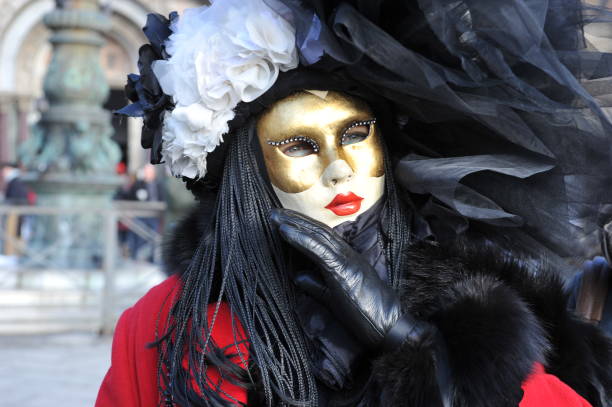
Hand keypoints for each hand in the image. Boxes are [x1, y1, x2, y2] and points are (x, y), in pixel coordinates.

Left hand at [271, 208, 416, 348]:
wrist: (387, 327)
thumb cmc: (366, 314)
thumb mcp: (333, 297)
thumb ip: (316, 285)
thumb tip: (297, 276)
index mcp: (347, 258)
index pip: (322, 236)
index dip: (302, 226)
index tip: (283, 220)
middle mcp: (347, 254)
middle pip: (317, 231)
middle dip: (294, 220)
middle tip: (272, 212)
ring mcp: (345, 260)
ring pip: (317, 235)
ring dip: (294, 224)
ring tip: (274, 217)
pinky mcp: (342, 269)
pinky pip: (318, 250)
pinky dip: (300, 239)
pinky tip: (285, 231)